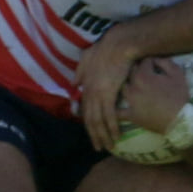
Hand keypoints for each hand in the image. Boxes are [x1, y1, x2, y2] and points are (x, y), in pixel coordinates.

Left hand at [78, 26, 142, 150]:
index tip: (93, 133)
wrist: (118, 44)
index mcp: (85, 85)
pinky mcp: (109, 94)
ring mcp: (98, 94)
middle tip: (99, 147)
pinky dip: (111, 127)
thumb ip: (80, 71)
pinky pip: (109, 115)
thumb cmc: (106, 48)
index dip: (88, 123)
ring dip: (103, 136)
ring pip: (98, 120)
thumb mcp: (87, 58)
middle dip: (94, 135)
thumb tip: (74, 82)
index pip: (85, 109)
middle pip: (89, 119)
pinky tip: (116, 136)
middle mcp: (89, 92)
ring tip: (108, 147)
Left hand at [117, 55, 191, 134]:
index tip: (155, 65)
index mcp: (144, 74)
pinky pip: (118, 112)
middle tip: (144, 73)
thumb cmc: (179, 96)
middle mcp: (133, 85)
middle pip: (130, 72)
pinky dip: (114, 110)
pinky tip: (113, 107)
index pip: (144, 61)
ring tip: (131, 86)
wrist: (179, 120)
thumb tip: (155, 59)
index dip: (151, 61)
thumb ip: (165, 62)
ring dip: (126, 85)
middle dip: (137, 70)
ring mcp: (130, 100)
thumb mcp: (177, 74)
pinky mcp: (130, 114)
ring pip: (122, 88)